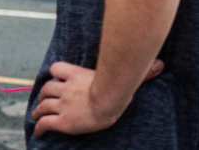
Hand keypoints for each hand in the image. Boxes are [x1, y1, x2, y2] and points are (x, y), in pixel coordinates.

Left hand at [31, 59, 163, 138]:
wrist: (106, 103)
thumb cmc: (117, 89)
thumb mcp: (125, 76)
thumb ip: (141, 72)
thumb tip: (162, 64)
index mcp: (76, 75)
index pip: (57, 69)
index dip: (55, 74)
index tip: (55, 77)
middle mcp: (66, 89)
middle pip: (47, 88)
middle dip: (43, 94)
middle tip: (42, 100)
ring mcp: (62, 105)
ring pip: (43, 105)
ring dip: (38, 109)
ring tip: (36, 114)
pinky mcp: (62, 121)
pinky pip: (46, 123)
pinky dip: (39, 128)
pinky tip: (38, 133)